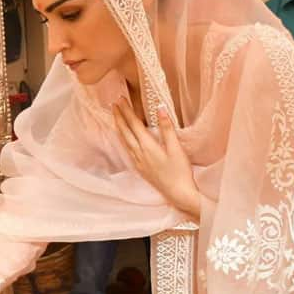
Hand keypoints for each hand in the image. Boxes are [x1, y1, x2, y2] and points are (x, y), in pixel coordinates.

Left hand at [112, 98, 200, 218]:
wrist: (178, 193)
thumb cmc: (180, 171)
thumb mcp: (176, 148)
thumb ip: (167, 128)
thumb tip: (160, 108)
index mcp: (147, 146)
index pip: (133, 124)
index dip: (126, 111)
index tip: (120, 100)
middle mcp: (139, 153)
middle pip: (125, 131)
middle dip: (119, 116)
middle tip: (113, 103)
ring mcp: (138, 161)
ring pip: (124, 140)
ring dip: (119, 127)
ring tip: (115, 117)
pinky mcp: (140, 167)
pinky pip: (127, 149)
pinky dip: (123, 138)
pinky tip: (124, 137)